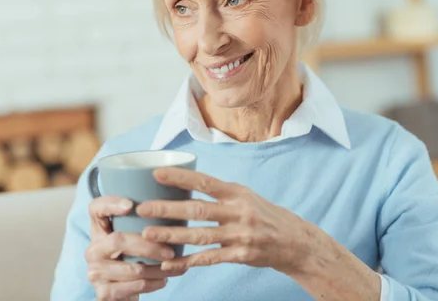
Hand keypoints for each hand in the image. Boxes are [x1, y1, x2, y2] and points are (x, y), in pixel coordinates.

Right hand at [86, 196, 186, 300]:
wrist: (120, 295)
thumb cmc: (132, 260)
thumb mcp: (132, 240)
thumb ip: (141, 225)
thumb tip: (171, 206)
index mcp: (99, 230)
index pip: (95, 209)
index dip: (110, 204)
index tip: (131, 205)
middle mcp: (93, 249)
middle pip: (118, 240)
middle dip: (149, 246)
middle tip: (170, 251)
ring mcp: (95, 272)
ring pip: (132, 268)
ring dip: (158, 269)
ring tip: (174, 267)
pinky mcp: (103, 292)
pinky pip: (132, 287)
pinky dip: (152, 284)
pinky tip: (163, 281)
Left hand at [135, 168, 317, 274]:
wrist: (294, 241)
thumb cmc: (264, 214)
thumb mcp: (245, 196)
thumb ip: (220, 193)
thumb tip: (187, 183)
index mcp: (237, 193)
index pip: (205, 182)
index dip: (181, 178)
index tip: (157, 174)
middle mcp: (238, 212)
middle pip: (198, 210)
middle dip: (168, 209)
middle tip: (143, 208)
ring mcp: (240, 235)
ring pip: (200, 236)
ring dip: (172, 236)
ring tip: (148, 235)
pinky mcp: (240, 256)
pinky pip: (209, 259)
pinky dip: (188, 262)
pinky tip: (170, 264)